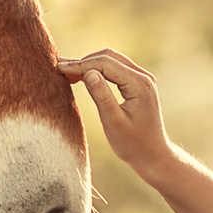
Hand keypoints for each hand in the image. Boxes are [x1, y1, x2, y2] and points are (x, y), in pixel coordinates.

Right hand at [59, 49, 178, 179]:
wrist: (153, 155)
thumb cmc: (133, 144)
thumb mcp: (114, 123)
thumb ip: (102, 97)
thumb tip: (89, 73)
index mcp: (139, 84)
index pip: (105, 64)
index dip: (80, 65)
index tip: (59, 68)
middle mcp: (143, 77)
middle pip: (108, 57)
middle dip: (83, 61)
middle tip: (60, 68)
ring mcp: (142, 79)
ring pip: (111, 61)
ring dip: (89, 64)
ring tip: (67, 72)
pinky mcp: (138, 84)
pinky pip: (115, 69)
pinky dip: (98, 70)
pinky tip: (82, 77)